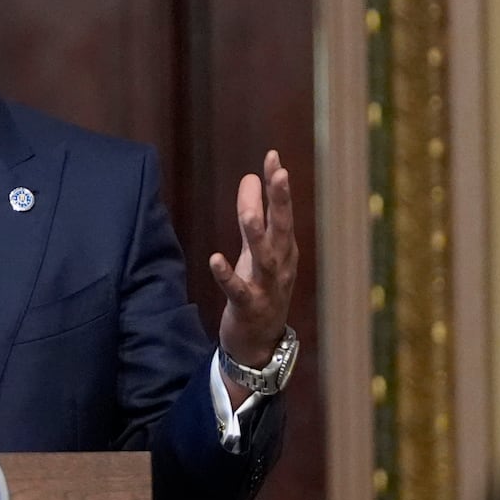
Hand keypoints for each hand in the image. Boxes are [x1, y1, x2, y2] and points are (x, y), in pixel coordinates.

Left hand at [211, 149, 296, 367]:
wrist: (260, 342)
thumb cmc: (260, 289)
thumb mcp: (256, 250)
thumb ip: (253, 215)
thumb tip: (251, 178)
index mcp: (284, 249)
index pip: (282, 212)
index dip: (278, 185)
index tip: (273, 157)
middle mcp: (281, 265)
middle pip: (282, 229)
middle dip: (281, 201)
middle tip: (279, 173)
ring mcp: (267, 287)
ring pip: (264, 258)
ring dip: (257, 234)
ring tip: (246, 212)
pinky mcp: (249, 307)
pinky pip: (238, 290)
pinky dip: (228, 275)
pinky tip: (215, 259)